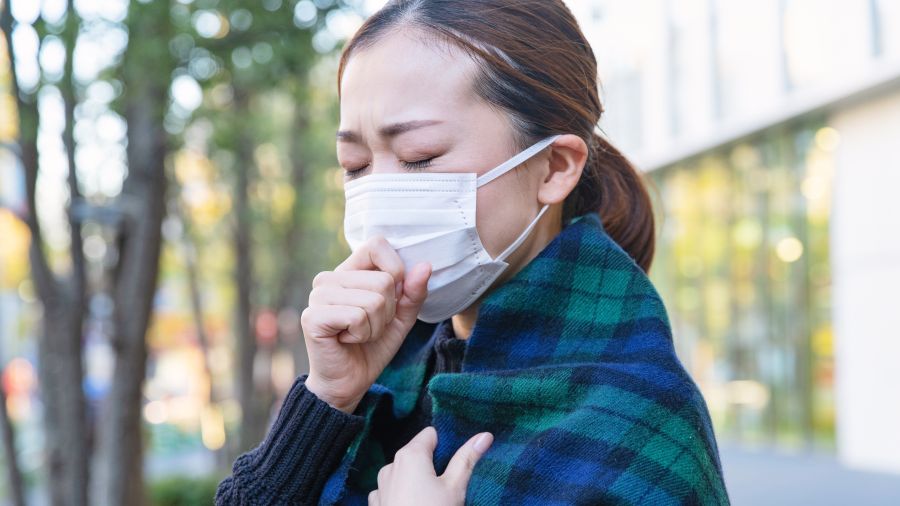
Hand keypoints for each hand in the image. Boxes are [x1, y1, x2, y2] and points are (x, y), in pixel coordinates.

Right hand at [301, 236, 431, 413]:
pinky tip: (346, 341)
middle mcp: (329, 278)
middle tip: (368, 327)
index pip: (377, 245)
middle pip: (384, 280)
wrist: (349, 383)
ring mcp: (318, 296)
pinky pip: (358, 317)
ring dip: (376, 326)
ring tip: (358, 335)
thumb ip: (413, 292)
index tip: (390, 298)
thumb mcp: (401, 318)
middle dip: (388, 312)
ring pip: (374, 300)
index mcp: (349, 271)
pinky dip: (362, 334)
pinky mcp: (313, 316)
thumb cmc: (372, 347)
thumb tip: (425, 266)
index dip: (395, 270)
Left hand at [368, 426, 492, 505]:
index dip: (446, 445)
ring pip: (404, 473)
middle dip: (433, 466)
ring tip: (433, 501)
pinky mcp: (377, 503)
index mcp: (410, 455)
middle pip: (417, 454)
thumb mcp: (455, 488)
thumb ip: (467, 458)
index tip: (456, 463)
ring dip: (417, 481)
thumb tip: (484, 435)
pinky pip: (392, 490)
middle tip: (448, 486)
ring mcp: (380, 485)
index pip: (431, 434)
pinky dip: (403, 495)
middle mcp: (391, 465)